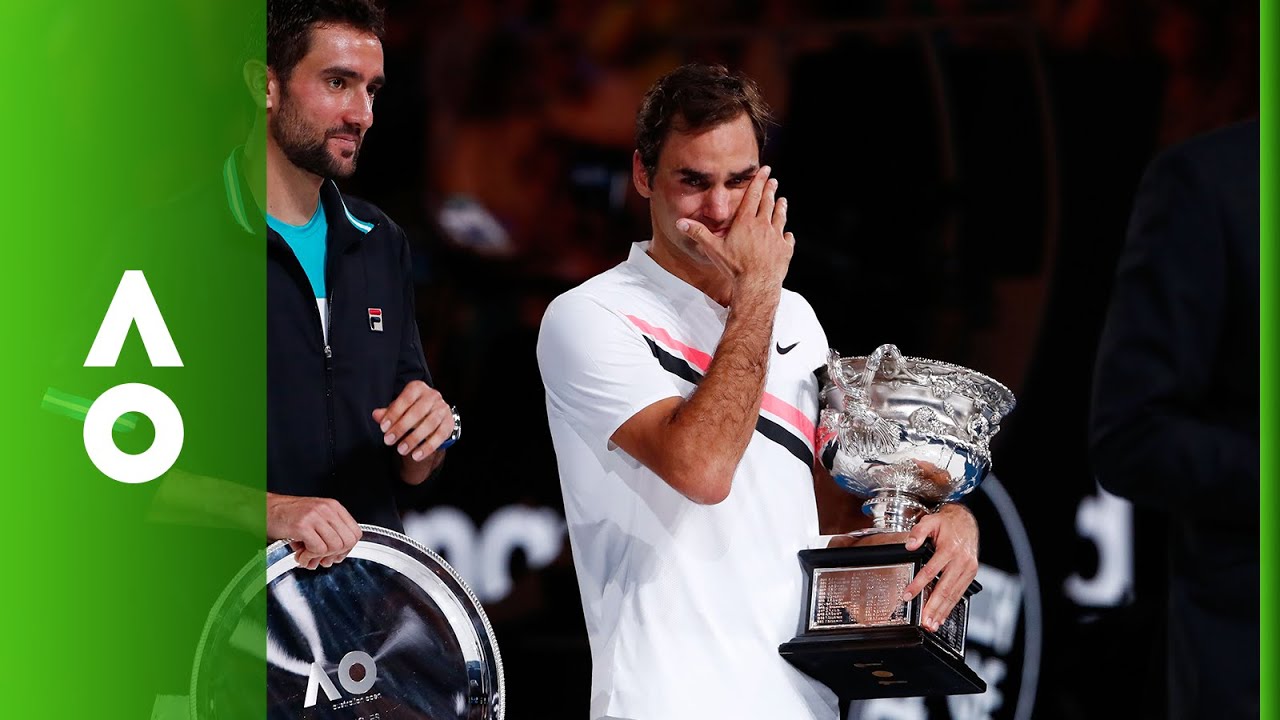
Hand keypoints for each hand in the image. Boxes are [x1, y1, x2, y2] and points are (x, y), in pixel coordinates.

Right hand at [266, 492, 361, 569]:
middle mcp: (327, 509)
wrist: (262, 509)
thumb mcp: (314, 518)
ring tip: (306, 557)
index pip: (355, 532)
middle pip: (347, 542)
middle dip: (334, 556)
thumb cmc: (286, 515)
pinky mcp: (302, 525)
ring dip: (319, 558)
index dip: (347, 549)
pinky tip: (299, 555)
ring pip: (334, 547)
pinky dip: (309, 557)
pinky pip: (318, 549)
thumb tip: (338, 555)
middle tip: (320, 559)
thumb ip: (329, 532)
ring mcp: (315, 516)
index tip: (334, 554)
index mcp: (333, 507)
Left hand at [372, 380, 453, 463]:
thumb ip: (387, 412)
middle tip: (388, 441)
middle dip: (402, 427)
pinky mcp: (449, 423)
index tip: (383, 428)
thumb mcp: (398, 408)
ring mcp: (443, 409)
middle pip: (418, 412)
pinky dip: (428, 447)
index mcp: (418, 388)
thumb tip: (375, 415)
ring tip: (401, 450)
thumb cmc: (411, 409)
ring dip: (414, 439)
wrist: (433, 413)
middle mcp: (433, 396)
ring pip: (430, 424)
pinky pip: (439, 436)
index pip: (406, 399)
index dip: (394, 413)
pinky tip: (416, 455)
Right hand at [676, 166, 792, 287]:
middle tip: (773, 180)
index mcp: (746, 222)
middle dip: (770, 190)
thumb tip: (681, 223)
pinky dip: (787, 235)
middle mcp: (763, 225)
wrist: (756, 284)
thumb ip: (698, 233)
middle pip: (768, 202)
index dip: (758, 182)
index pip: (753, 196)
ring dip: (781, 207)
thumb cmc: (735, 267)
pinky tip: (788, 234)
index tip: (764, 171)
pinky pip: (788, 239)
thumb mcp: (713, 249)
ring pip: (780, 217)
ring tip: (783, 200)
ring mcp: (776, 237)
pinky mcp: (785, 250)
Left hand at [901, 503, 979, 630]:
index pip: (930, 571)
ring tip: (931, 624)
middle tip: (924, 620)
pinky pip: (960, 593)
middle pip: (944, 588)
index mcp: (949, 549)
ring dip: (942, 611)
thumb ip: (918, 532)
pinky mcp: (971, 574)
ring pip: (953, 594)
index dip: (918, 585)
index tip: (908, 596)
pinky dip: (951, 606)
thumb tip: (909, 545)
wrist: (967, 521)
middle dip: (933, 606)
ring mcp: (968, 569)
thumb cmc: (947, 523)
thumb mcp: (930, 521)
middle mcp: (961, 561)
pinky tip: (942, 615)